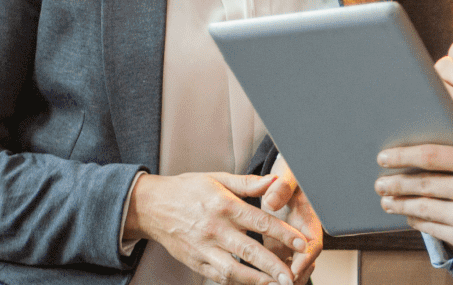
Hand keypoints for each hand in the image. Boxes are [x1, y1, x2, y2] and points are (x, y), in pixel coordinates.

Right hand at [124, 172, 310, 284]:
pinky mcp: (195, 261)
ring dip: (256, 281)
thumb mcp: (218, 178)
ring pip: (233, 269)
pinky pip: (218, 276)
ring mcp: (203, 248)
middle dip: (273, 266)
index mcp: (224, 205)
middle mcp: (215, 229)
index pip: (260, 222)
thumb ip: (248, 183)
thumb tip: (276, 180)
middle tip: (292, 277)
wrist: (150, 206)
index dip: (283, 234)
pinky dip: (237, 282)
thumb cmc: (187, 190)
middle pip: (249, 250)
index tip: (302, 244)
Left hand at [260, 157, 323, 282]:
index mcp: (309, 218)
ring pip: (290, 267)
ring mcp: (290, 241)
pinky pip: (275, 263)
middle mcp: (302, 233)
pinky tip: (256, 280)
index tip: (292, 272)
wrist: (287, 175)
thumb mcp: (288, 175)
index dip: (304, 260)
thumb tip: (271, 200)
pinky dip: (268, 273)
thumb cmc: (290, 174)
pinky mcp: (277, 243)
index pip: (313, 244)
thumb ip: (281, 187)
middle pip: (304, 263)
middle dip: (293, 278)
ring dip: (281, 279)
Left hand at [374, 144, 452, 264]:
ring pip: (421, 207)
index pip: (431, 154)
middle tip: (379, 182)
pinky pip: (432, 227)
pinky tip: (411, 216)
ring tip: (388, 200)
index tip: (385, 157)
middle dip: (394, 182)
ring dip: (400, 203)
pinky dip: (417, 221)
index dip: (403, 155)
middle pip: (420, 182)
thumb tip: (435, 158)